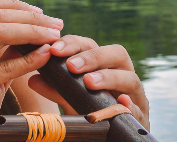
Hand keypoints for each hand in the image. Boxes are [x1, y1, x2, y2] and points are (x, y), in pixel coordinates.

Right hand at [0, 0, 63, 112]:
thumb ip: (5, 54)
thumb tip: (31, 38)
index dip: (14, 5)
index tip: (38, 11)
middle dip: (30, 16)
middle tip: (54, 23)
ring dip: (32, 30)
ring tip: (52, 35)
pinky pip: (4, 66)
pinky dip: (28, 59)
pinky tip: (44, 55)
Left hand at [28, 35, 149, 130]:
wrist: (109, 136)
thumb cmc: (91, 113)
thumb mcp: (70, 101)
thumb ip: (56, 90)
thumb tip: (33, 79)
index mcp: (104, 65)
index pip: (91, 45)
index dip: (74, 44)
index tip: (54, 49)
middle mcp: (123, 75)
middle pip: (117, 54)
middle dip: (94, 57)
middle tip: (72, 66)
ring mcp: (135, 96)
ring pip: (131, 78)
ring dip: (109, 78)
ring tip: (90, 82)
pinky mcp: (142, 117)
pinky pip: (139, 109)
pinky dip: (130, 105)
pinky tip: (121, 102)